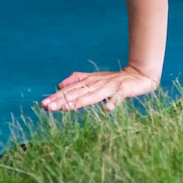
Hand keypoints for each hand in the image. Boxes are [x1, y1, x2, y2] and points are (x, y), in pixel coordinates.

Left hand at [41, 64, 159, 111]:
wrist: (139, 74)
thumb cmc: (114, 80)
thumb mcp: (94, 80)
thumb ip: (77, 80)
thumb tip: (59, 84)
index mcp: (89, 82)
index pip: (70, 90)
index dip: (56, 97)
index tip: (43, 105)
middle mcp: (96, 83)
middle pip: (77, 93)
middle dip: (63, 100)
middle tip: (48, 107)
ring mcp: (110, 86)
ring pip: (93, 95)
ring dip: (81, 101)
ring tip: (68, 108)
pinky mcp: (123, 89)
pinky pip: (118, 97)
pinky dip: (113, 102)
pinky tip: (107, 109)